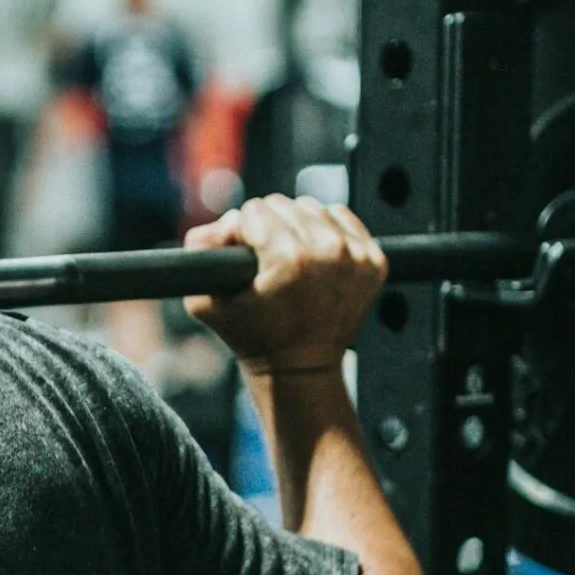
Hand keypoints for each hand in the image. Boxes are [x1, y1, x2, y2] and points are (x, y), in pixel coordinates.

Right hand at [184, 192, 387, 372]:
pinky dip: (326, 230)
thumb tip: (228, 221)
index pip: (254, 211)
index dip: (240, 232)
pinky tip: (314, 256)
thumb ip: (200, 247)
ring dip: (296, 226)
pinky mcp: (374, 261)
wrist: (300, 368)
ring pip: (312, 208)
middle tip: (264, 260)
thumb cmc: (252, 337)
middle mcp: (329, 252)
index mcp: (289, 257)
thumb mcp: (205, 301)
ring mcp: (356, 257)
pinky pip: (342, 218)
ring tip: (288, 257)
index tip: (242, 256)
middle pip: (284, 205)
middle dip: (268, 227)